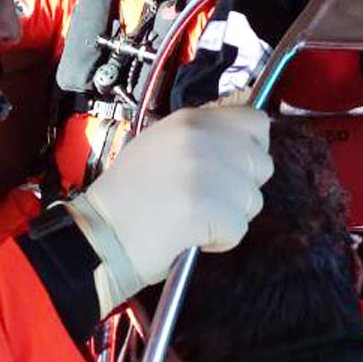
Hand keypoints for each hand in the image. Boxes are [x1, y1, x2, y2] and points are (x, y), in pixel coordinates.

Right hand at [64, 106, 272, 315]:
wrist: (101, 231)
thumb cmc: (127, 193)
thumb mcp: (161, 144)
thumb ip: (201, 138)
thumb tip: (239, 146)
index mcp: (192, 120)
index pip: (257, 123)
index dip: (252, 148)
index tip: (233, 167)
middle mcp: (204, 139)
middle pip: (261, 165)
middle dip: (242, 188)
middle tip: (209, 200)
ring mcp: (209, 173)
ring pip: (253, 200)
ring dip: (231, 216)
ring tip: (194, 219)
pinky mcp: (210, 209)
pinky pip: (238, 229)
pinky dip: (220, 241)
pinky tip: (191, 236)